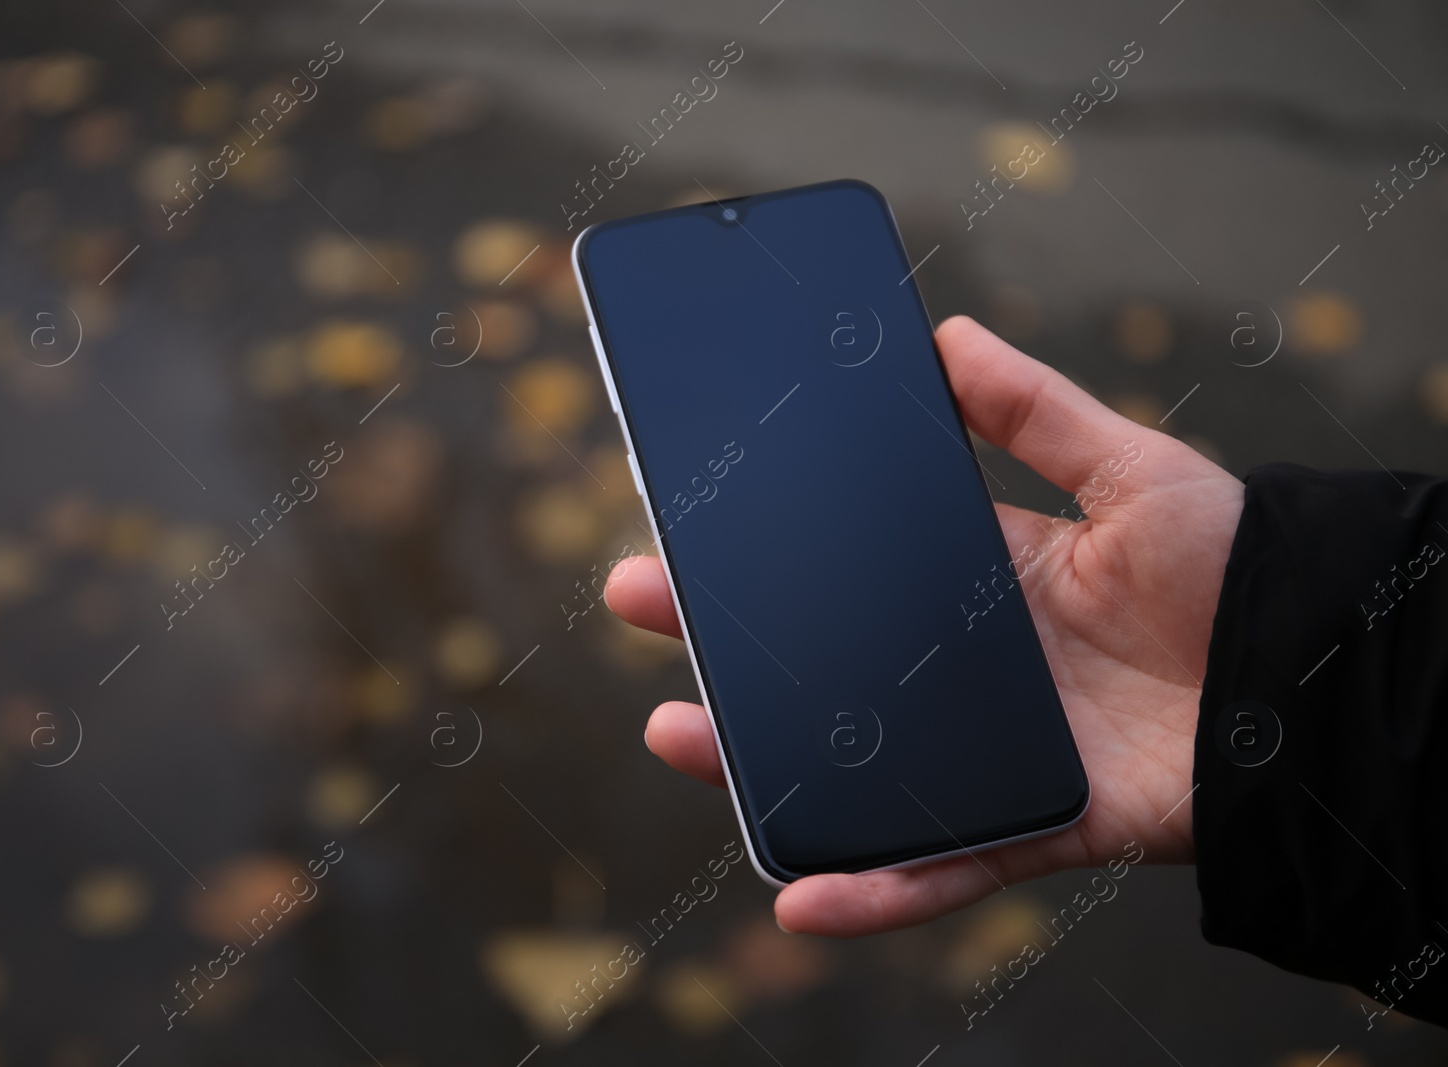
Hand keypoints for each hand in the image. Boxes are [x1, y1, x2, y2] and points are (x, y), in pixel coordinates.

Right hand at [604, 316, 1244, 936]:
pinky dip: (877, 888)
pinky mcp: (1037, 826)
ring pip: (855, 770)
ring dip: (760, 768)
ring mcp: (993, 753)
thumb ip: (1040, 413)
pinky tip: (801, 895)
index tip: (692, 525)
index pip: (852, 569)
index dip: (771, 554)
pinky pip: (945, 866)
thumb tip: (946, 339)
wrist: (1322, 678)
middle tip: (638, 602)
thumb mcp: (1135, 471)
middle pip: (827, 667)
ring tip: (676, 731)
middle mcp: (972, 673)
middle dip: (726, 643)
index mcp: (987, 584)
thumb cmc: (1241, 569)